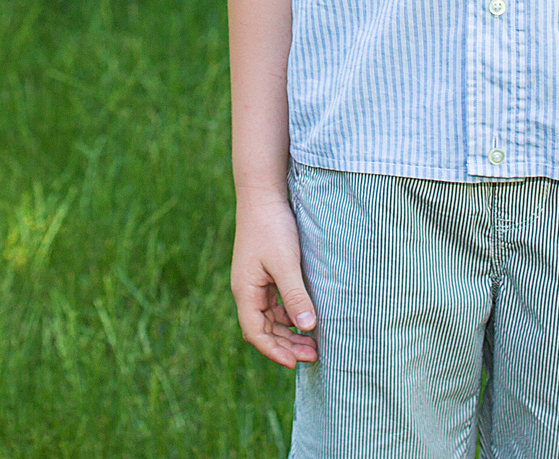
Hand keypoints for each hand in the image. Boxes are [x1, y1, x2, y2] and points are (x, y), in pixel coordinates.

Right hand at [231, 187, 318, 366]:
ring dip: (289, 333)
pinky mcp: (264, 275)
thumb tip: (307, 328)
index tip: (295, 363)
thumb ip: (295, 296)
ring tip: (314, 343)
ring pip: (270, 319)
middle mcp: (247, 291)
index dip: (274, 351)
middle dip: (286, 345)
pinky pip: (275, 305)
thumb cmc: (272, 227)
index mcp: (245, 291)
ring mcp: (255, 283)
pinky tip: (306, 319)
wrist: (262, 195)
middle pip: (263, 330)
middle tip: (313, 355)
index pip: (256, 333)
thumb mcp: (286, 263)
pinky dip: (289, 316)